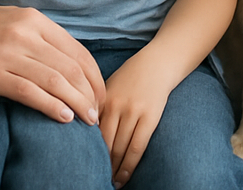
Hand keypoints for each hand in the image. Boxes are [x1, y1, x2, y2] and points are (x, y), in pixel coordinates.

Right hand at [0, 2, 105, 125]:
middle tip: (98, 113)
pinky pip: (29, 91)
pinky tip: (64, 117)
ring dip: (77, 102)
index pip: (77, 50)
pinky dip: (51, 106)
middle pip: (71, 67)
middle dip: (90, 93)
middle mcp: (26, 34)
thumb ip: (37, 36)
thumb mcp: (12, 21)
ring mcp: (8, 53)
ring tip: (87, 120)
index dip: (94, 75)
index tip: (100, 94)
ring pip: (55, 80)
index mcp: (34, 20)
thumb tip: (64, 61)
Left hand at [99, 53, 171, 186]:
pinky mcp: (150, 117)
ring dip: (114, 170)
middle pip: (104, 144)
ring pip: (119, 149)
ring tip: (110, 184)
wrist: (157, 64)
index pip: (91, 133)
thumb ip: (99, 110)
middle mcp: (116, 106)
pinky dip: (128, 166)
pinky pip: (137, 148)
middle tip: (95, 180)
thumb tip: (86, 137)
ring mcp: (133, 111)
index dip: (88, 154)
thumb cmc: (130, 78)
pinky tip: (123, 178)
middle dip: (99, 165)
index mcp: (103, 99)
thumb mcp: (109, 88)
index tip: (85, 168)